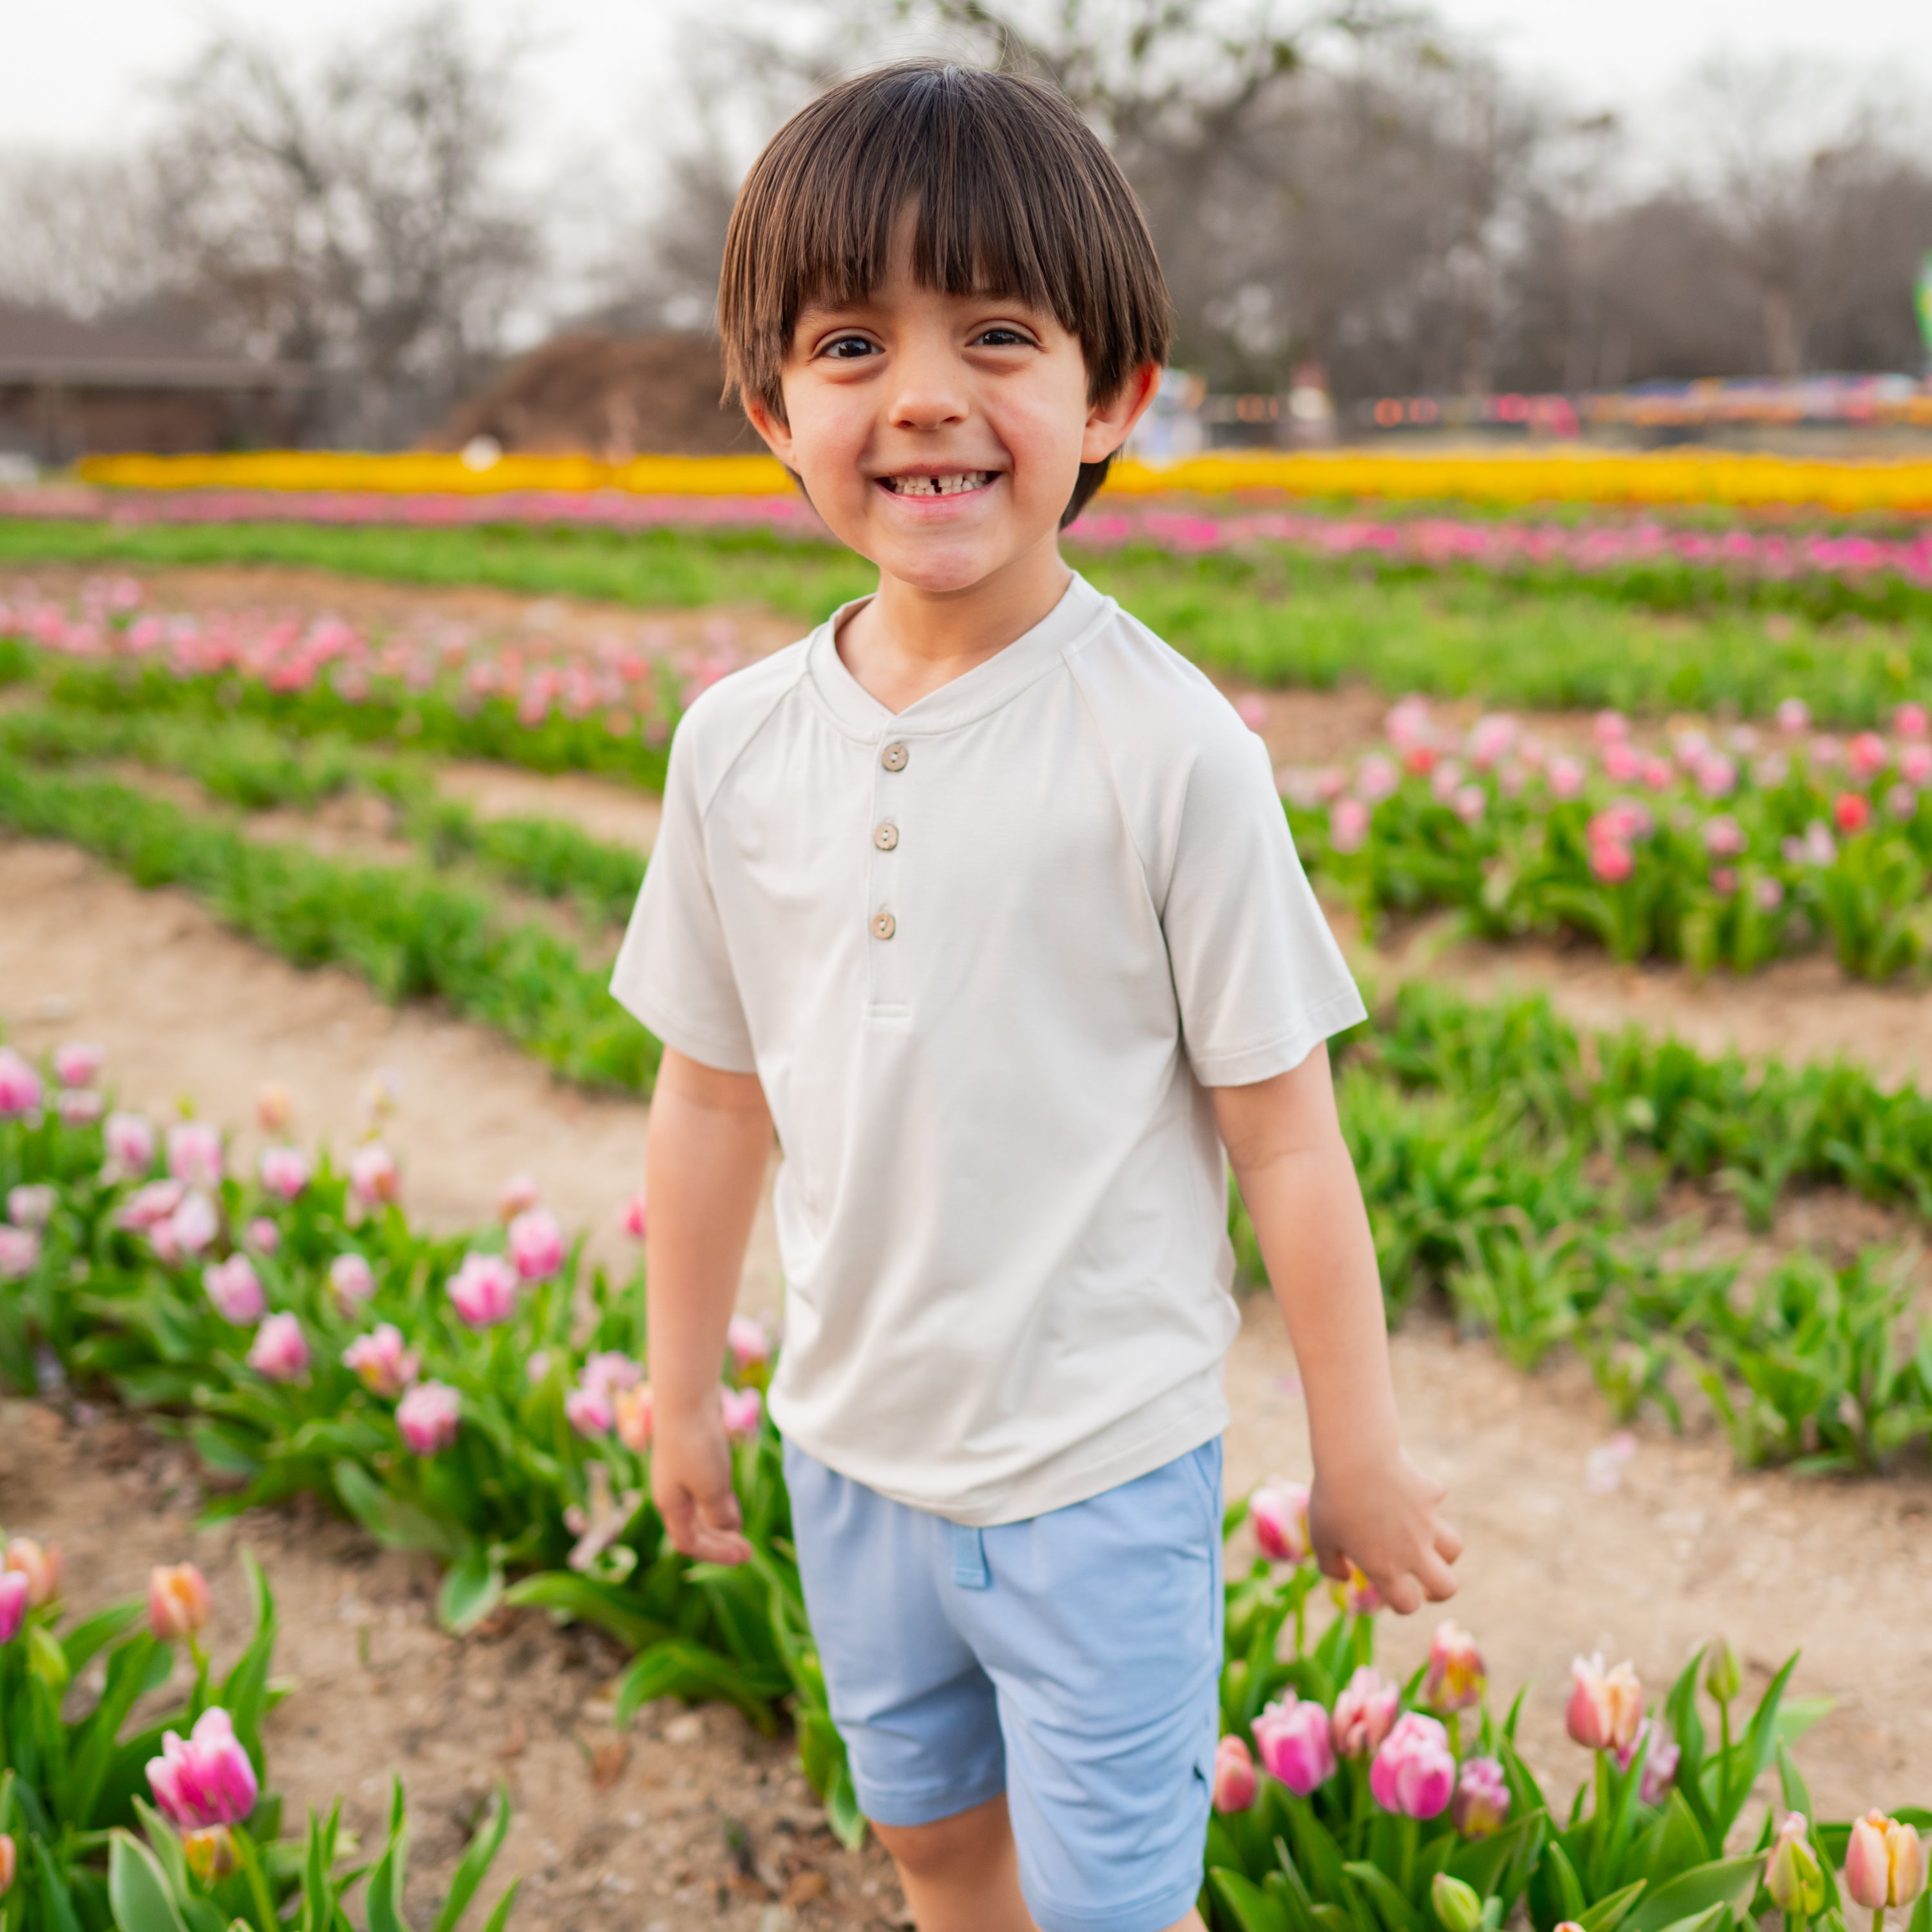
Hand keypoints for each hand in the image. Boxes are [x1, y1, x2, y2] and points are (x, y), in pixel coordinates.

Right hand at [651, 1402, 752, 1564]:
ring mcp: (680, 1473)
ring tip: (741, 1528)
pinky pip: (705, 1488)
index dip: (715, 1554)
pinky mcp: (691, 1455)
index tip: (745, 1555)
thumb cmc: (696, 1444)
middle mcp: (672, 1492)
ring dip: (719, 1521)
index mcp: (671, 1505)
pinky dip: (718, 1499)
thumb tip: (729, 1528)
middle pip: (693, 1529)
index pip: (689, 1543)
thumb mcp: (712, 1487)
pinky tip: (732, 1497)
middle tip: (747, 1549)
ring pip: (700, 1508)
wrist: (686, 1396)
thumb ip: (720, 1514)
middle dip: (719, 1542)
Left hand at [1309, 1447, 1460, 1614]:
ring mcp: (1427, 1522)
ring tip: (1428, 1544)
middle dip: (1440, 1591)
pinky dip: (1427, 1496)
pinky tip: (1409, 1487)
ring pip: (1454, 1547)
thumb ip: (1330, 1565)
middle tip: (1426, 1584)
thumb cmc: (1332, 1499)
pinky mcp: (1431, 1493)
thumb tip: (1344, 1578)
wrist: (1355, 1457)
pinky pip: (1436, 1498)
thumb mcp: (1320, 1537)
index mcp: (1385, 1568)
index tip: (1391, 1591)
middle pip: (1448, 1587)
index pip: (1407, 1605)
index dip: (1401, 1604)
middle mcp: (1412, 1551)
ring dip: (1443, 1550)